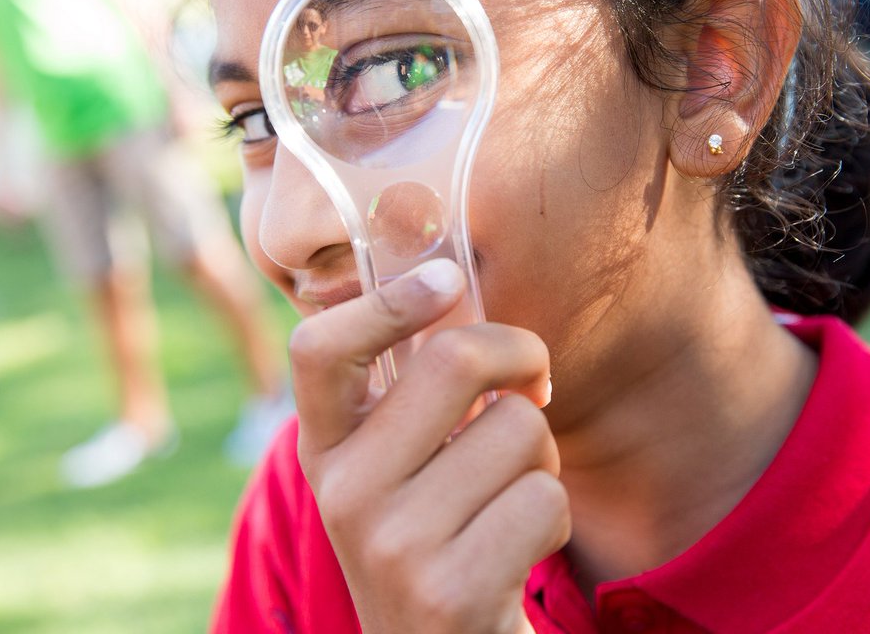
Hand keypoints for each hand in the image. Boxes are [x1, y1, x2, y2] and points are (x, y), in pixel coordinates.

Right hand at [290, 259, 569, 633]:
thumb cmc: (437, 542)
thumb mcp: (399, 473)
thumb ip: (412, 394)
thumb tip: (453, 277)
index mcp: (326, 453)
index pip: (318, 350)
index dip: (385, 300)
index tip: (446, 279)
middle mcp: (343, 494)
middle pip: (454, 359)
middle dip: (521, 357)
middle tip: (532, 386)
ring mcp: (392, 545)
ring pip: (520, 429)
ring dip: (541, 460)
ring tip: (508, 499)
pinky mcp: (451, 592)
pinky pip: (545, 499)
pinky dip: (552, 520)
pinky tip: (516, 552)